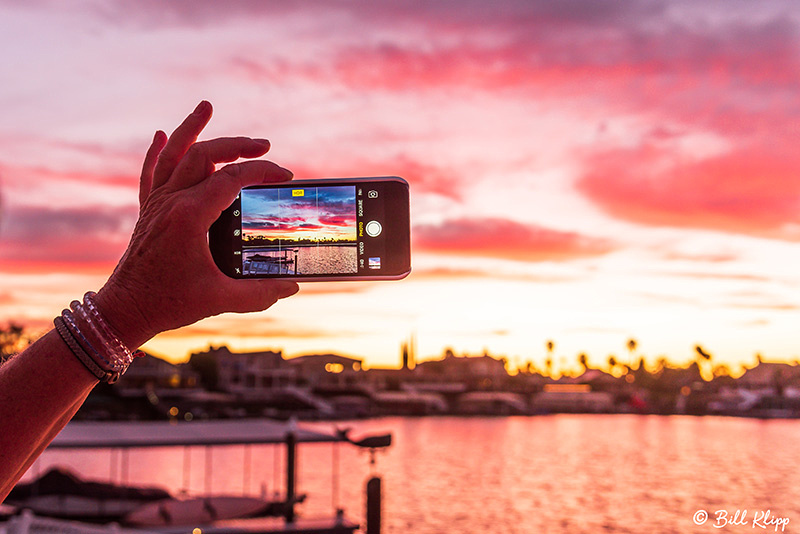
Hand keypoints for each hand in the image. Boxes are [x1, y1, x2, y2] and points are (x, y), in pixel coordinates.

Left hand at [94, 101, 298, 348]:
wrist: (126, 310)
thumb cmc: (170, 302)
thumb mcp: (221, 299)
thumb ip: (261, 293)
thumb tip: (293, 287)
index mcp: (190, 215)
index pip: (233, 177)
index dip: (263, 171)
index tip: (285, 176)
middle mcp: (171, 201)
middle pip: (206, 155)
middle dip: (238, 144)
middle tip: (264, 145)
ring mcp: (157, 203)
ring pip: (175, 153)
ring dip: (192, 129)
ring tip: (206, 107)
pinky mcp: (148, 211)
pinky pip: (151, 172)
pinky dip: (157, 152)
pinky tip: (162, 136)